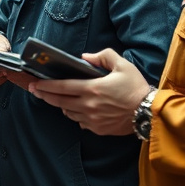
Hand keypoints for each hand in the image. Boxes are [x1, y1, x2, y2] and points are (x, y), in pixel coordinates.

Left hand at [28, 48, 150, 134]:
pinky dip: (76, 115)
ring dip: (61, 105)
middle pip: (59, 101)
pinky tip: (77, 109)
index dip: (46, 85)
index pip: (61, 87)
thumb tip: (85, 57)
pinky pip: (81, 122)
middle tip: (35, 91)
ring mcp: (92, 119)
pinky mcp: (99, 129)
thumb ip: (103, 56)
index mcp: (92, 89)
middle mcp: (88, 106)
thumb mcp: (122, 64)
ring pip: (68, 113)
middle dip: (45, 96)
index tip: (35, 83)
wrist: (149, 113)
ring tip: (57, 98)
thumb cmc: (136, 87)